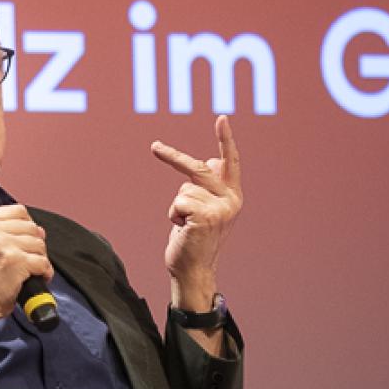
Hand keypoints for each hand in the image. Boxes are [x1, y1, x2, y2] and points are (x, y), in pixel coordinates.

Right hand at [0, 205, 51, 351]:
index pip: (17, 210)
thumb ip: (2, 232)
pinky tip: (37, 277)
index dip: (26, 225)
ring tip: (31, 269)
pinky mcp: (16, 261)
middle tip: (28, 258)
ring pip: (39, 244)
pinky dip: (45, 272)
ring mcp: (3, 244)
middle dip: (34, 244)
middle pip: (31, 227)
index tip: (25, 238)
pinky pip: (42, 262)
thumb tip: (38, 229)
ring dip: (40, 258)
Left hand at [152, 117, 242, 305]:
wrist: (194, 270)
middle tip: (154, 146)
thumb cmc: (195, 238)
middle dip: (173, 157)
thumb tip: (209, 163)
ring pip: (183, 189)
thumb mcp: (206, 209)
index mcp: (233, 195)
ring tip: (185, 225)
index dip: (226, 139)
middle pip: (199, 168)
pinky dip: (174, 215)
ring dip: (177, 207)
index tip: (221, 118)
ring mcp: (221, 208)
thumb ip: (209, 186)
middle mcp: (231, 199)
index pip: (231, 161)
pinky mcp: (206, 216)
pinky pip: (178, 202)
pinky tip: (183, 229)